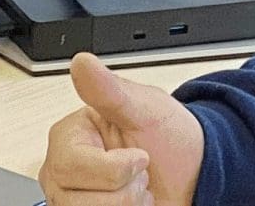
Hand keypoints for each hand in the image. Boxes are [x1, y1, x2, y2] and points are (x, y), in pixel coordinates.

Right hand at [40, 53, 204, 205]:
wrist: (193, 171)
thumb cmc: (169, 137)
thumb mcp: (147, 109)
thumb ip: (111, 90)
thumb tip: (82, 63)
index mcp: (69, 136)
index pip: (73, 165)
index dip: (116, 168)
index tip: (140, 156)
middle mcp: (61, 169)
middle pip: (77, 199)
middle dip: (124, 189)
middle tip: (138, 170)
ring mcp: (70, 198)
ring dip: (126, 205)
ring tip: (135, 186)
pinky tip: (131, 202)